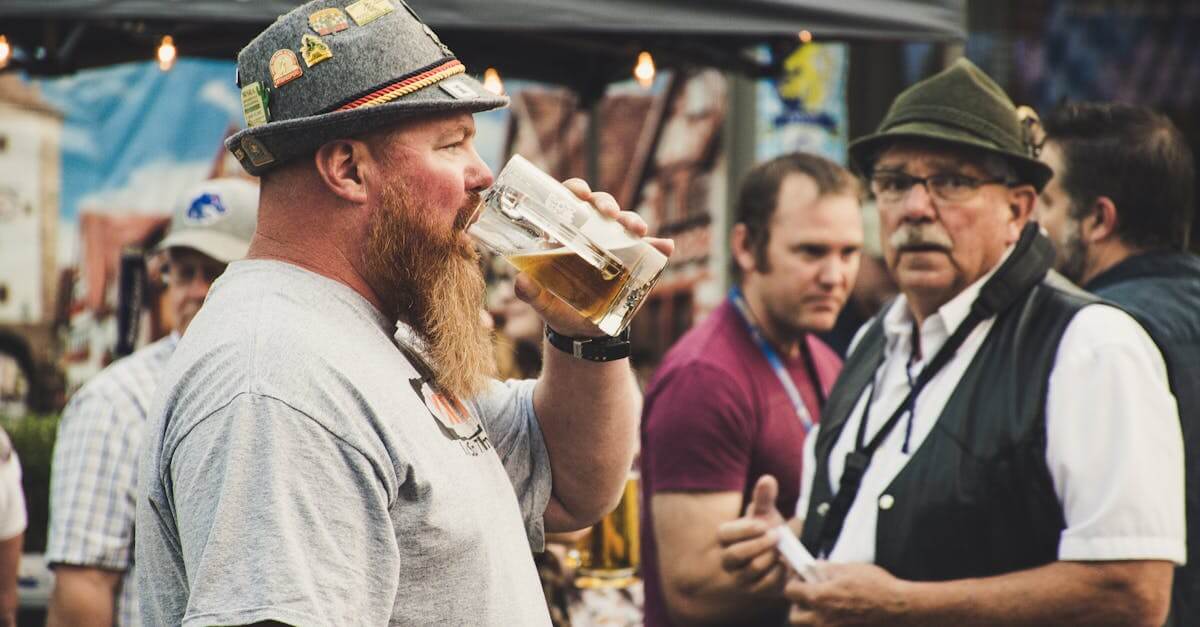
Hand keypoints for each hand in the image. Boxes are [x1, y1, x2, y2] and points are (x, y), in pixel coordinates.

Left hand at [514, 178, 673, 337]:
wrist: (583, 333)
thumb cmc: (559, 310)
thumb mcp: (543, 304)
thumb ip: (531, 294)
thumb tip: (521, 281)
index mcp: (566, 235)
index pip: (570, 202)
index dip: (575, 190)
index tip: (580, 195)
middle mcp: (592, 235)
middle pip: (600, 207)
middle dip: (606, 203)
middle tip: (609, 214)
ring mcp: (616, 248)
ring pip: (625, 224)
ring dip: (633, 221)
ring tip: (638, 230)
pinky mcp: (636, 263)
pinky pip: (650, 250)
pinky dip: (660, 246)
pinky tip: (666, 246)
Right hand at [716, 475, 788, 595]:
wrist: (780, 553)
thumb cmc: (767, 529)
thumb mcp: (765, 512)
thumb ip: (764, 497)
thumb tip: (768, 479)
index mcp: (725, 537)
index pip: (725, 534)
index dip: (745, 530)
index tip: (764, 524)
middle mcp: (727, 559)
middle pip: (736, 555)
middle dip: (760, 544)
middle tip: (777, 535)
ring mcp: (740, 577)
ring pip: (752, 569)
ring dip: (771, 557)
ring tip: (781, 549)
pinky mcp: (755, 591)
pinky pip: (767, 584)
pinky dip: (779, 572)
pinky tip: (784, 562)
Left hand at [786, 563, 905, 625]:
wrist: (900, 608)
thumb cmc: (877, 586)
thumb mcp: (849, 569)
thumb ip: (826, 569)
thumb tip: (814, 567)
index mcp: (820, 597)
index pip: (790, 591)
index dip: (793, 583)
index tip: (800, 579)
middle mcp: (822, 618)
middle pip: (794, 617)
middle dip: (797, 606)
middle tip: (808, 597)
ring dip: (810, 619)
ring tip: (823, 608)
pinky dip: (827, 624)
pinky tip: (837, 617)